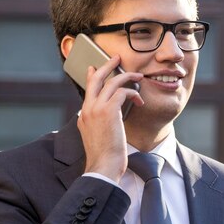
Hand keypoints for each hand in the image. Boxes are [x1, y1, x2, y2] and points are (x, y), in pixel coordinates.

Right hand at [77, 55, 143, 181]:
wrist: (103, 166)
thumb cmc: (104, 157)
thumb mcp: (95, 137)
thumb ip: (95, 124)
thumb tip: (102, 118)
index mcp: (83, 115)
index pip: (87, 90)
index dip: (91, 76)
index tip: (93, 68)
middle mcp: (87, 109)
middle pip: (96, 79)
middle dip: (107, 65)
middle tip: (117, 58)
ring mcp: (96, 109)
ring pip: (111, 82)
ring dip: (127, 77)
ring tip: (138, 76)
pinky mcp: (109, 111)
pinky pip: (122, 92)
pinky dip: (133, 93)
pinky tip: (139, 101)